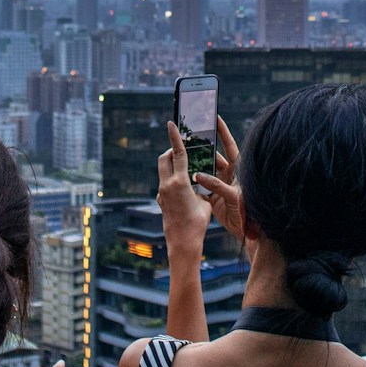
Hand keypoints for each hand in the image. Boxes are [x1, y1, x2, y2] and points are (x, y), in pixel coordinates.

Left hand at [157, 122, 212, 252]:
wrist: (182, 242)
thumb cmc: (198, 223)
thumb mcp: (205, 201)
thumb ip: (201, 186)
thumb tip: (200, 178)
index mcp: (180, 182)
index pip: (177, 154)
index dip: (175, 137)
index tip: (171, 124)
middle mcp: (167, 185)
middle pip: (164, 159)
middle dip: (171, 151)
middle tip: (182, 150)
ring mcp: (161, 193)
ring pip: (162, 171)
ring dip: (170, 165)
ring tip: (185, 170)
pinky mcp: (160, 200)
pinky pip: (164, 183)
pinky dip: (171, 179)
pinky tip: (183, 189)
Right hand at [192, 116, 243, 240]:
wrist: (246, 231)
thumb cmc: (247, 210)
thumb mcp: (233, 196)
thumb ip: (216, 185)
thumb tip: (199, 176)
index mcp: (238, 168)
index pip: (229, 145)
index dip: (222, 131)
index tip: (215, 117)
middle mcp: (228, 173)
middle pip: (213, 156)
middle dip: (202, 147)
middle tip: (190, 137)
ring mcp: (220, 183)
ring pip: (205, 169)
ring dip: (196, 164)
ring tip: (183, 153)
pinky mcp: (212, 195)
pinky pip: (200, 185)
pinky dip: (193, 181)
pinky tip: (184, 175)